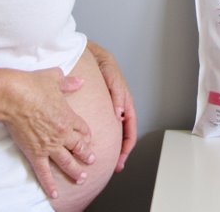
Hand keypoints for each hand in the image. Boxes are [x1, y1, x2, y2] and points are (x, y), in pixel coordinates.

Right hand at [2, 68, 94, 200]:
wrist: (13, 96)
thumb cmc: (32, 84)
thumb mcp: (54, 78)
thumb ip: (68, 82)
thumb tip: (80, 80)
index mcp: (69, 117)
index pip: (83, 129)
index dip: (87, 135)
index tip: (88, 140)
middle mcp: (62, 134)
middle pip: (79, 148)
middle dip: (86, 156)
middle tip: (91, 161)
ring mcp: (49, 145)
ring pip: (67, 163)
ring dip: (75, 172)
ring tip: (81, 178)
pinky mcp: (35, 153)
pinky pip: (44, 173)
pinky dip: (50, 184)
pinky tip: (54, 194)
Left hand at [87, 41, 137, 170]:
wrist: (88, 53)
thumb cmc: (102, 63)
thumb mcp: (111, 77)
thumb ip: (117, 95)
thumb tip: (120, 115)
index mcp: (125, 101)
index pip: (131, 128)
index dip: (128, 145)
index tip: (122, 158)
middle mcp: (119, 107)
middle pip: (124, 134)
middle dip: (122, 151)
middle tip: (116, 166)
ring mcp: (110, 107)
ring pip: (115, 131)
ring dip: (114, 146)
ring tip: (107, 160)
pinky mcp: (100, 106)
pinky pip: (105, 124)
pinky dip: (104, 136)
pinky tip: (95, 143)